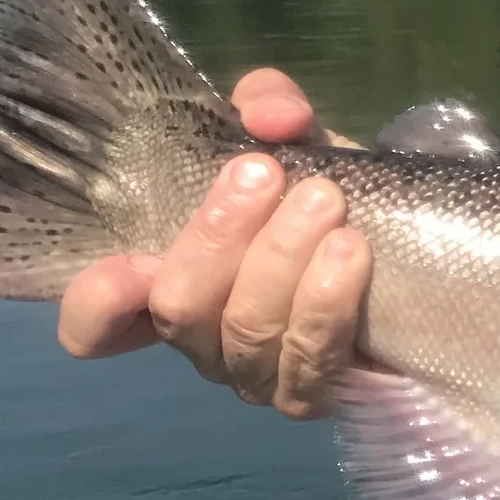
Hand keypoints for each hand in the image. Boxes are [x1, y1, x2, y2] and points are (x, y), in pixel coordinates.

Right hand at [56, 69, 370, 418]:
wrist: (404, 241)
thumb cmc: (316, 188)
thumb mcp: (287, 136)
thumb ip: (266, 106)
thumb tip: (271, 117)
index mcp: (166, 285)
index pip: (94, 325)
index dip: (98, 305)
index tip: (131, 262)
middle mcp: (200, 341)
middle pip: (180, 309)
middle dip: (217, 237)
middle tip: (263, 173)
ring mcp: (254, 376)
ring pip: (247, 330)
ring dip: (281, 259)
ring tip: (324, 199)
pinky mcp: (314, 393)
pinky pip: (310, 360)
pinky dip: (326, 302)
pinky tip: (350, 252)